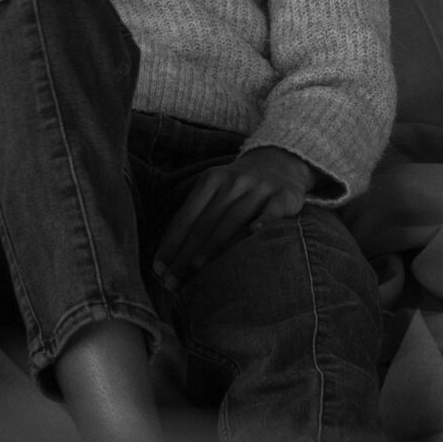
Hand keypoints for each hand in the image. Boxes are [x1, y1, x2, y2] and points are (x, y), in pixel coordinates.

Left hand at [153, 146, 315, 291]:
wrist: (280, 161)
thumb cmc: (238, 188)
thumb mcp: (215, 191)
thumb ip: (196, 217)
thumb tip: (168, 257)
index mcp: (211, 180)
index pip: (187, 216)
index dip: (171, 243)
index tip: (158, 269)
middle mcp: (234, 181)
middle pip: (206, 222)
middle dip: (186, 253)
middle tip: (172, 280)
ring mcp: (260, 187)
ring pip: (234, 218)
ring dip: (214, 244)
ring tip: (198, 267)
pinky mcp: (284, 194)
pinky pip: (272, 209)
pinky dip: (264, 221)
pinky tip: (254, 233)